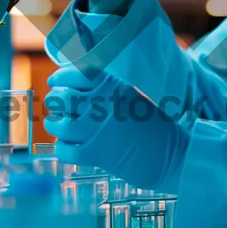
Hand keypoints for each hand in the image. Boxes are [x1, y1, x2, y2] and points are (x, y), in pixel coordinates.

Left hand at [42, 66, 188, 191]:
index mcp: (113, 85)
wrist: (171, 154)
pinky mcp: (95, 153)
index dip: (60, 77)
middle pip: (62, 97)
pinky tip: (70, 147)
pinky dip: (63, 149)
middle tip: (57, 107)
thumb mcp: (131, 95)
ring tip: (60, 127)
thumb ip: (105, 88)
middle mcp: (103, 103)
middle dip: (55, 102)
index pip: (75, 73)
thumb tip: (70, 84)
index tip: (56, 81)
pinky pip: (64, 150)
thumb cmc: (151, 125)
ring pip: (59, 125)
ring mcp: (98, 129)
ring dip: (55, 126)